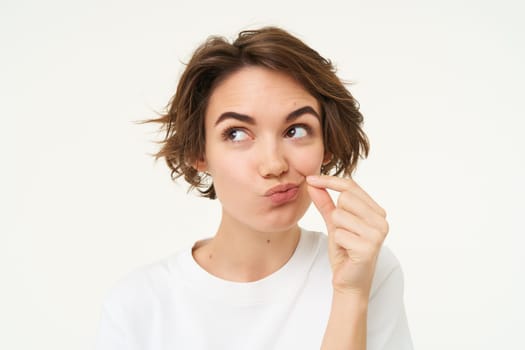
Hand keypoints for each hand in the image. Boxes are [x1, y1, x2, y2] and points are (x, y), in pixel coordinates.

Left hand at [306, 175, 388, 296]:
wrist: (349, 282)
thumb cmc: (344, 252)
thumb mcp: (334, 224)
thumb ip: (325, 203)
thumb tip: (313, 183)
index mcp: (376, 212)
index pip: (351, 186)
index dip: (329, 181)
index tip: (310, 179)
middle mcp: (381, 220)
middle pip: (345, 198)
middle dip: (335, 214)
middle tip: (342, 232)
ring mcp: (377, 234)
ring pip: (340, 215)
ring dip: (336, 230)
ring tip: (345, 243)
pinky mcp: (369, 247)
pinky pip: (339, 233)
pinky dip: (337, 242)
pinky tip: (346, 252)